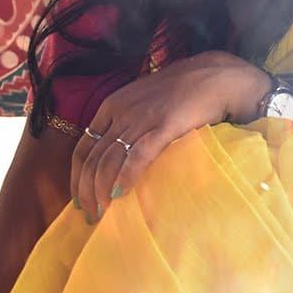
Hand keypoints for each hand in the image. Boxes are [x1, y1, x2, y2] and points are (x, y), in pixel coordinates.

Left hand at [70, 51, 270, 221]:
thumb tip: (115, 159)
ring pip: (110, 160)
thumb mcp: (142, 103)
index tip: (79, 202)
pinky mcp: (165, 124)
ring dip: (102, 191)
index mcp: (111, 107)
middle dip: (87, 192)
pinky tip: (121, 193)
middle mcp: (121, 112)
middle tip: (91, 216)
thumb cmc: (180, 92)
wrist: (215, 76)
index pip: (83, 149)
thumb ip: (126, 125)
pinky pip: (139, 154)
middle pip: (93, 159)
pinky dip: (126, 176)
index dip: (76, 179)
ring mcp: (142, 118)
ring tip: (104, 213)